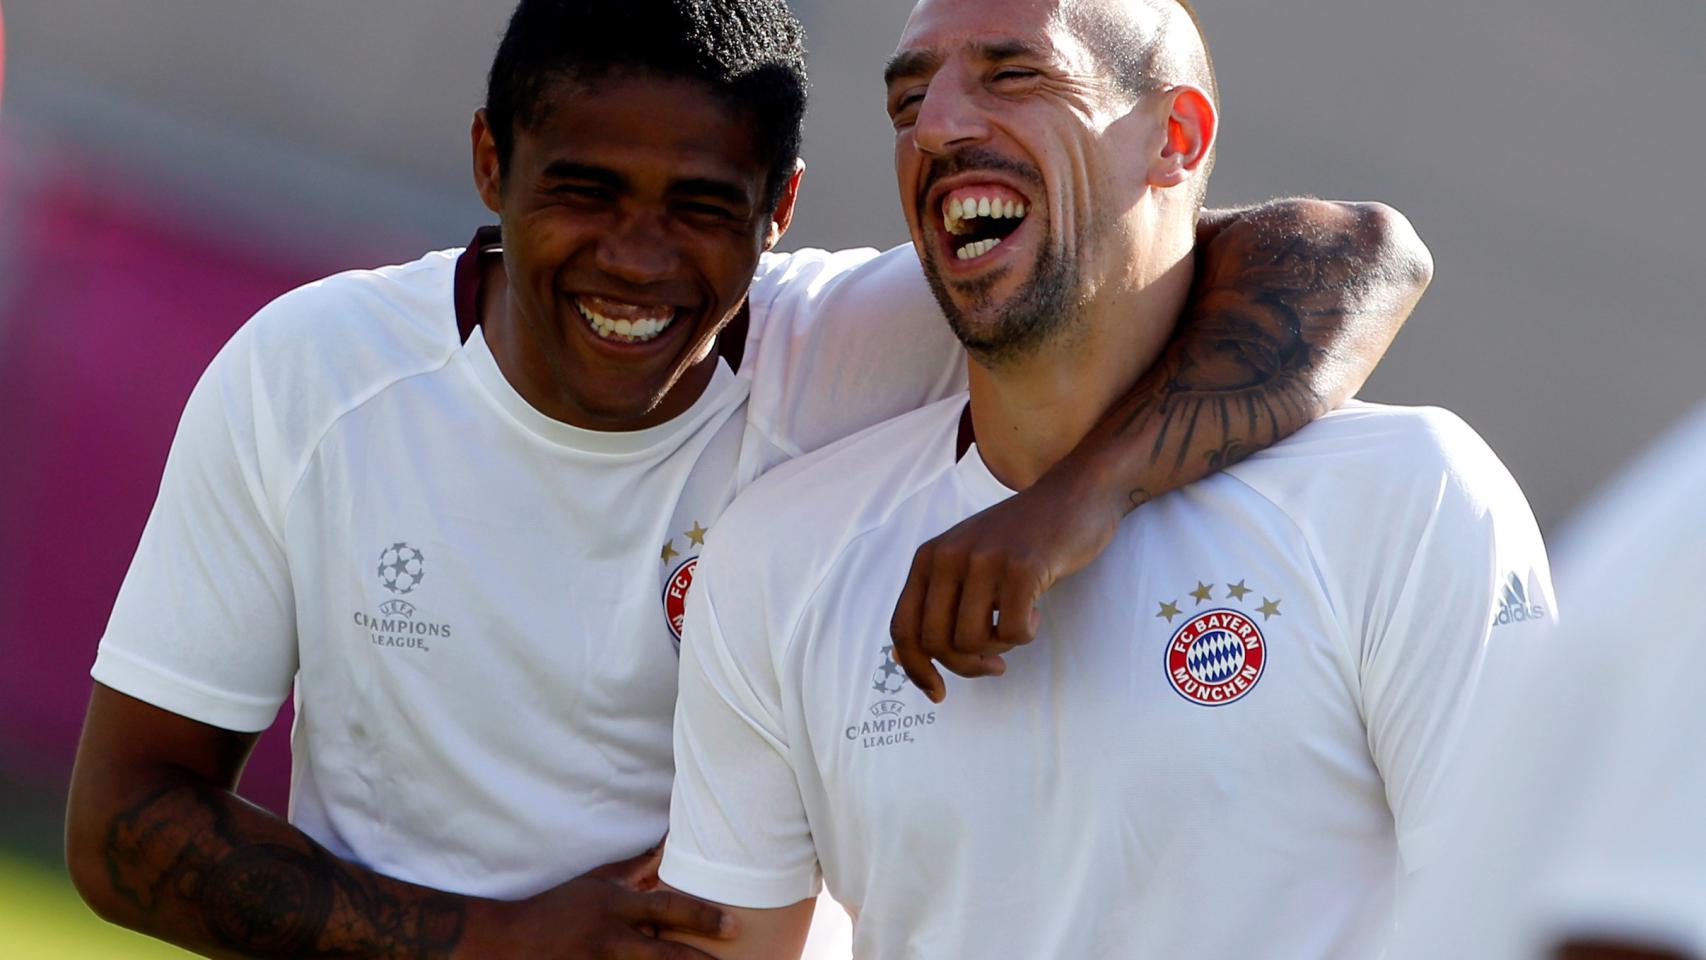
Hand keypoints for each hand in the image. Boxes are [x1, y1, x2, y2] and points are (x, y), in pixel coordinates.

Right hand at [463, 844, 734, 959]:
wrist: (507, 940)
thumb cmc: (557, 907)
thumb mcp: (594, 882)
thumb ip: (632, 868)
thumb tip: (664, 845)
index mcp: (615, 906)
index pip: (668, 908)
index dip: (702, 916)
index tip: (733, 925)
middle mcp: (609, 937)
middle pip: (663, 952)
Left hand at [888, 465, 1120, 702]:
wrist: (1074, 495)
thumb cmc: (1021, 539)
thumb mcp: (967, 561)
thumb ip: (936, 602)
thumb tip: (903, 658)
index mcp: (929, 557)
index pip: (903, 628)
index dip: (916, 669)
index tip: (938, 693)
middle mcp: (948, 556)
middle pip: (936, 643)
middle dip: (966, 666)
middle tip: (993, 664)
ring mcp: (984, 560)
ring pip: (972, 642)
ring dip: (999, 647)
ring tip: (1016, 625)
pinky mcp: (1022, 567)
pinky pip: (1012, 631)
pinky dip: (1025, 634)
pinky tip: (1035, 611)